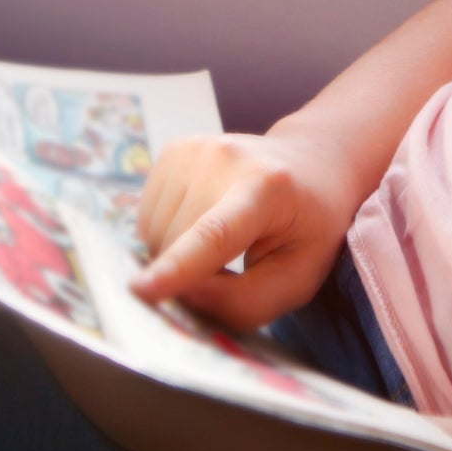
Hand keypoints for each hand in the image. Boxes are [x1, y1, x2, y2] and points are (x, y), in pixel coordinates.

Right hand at [133, 129, 370, 329]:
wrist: (311, 162)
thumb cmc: (308, 228)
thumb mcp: (299, 276)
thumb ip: (247, 301)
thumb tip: (186, 296)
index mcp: (267, 189)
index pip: (215, 234)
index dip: (178, 267)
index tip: (141, 291)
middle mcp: (225, 158)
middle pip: (176, 244)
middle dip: (190, 276)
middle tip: (231, 271)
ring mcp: (195, 149)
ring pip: (154, 234)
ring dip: (177, 256)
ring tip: (222, 245)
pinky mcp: (174, 150)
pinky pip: (148, 218)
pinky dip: (168, 236)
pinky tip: (202, 224)